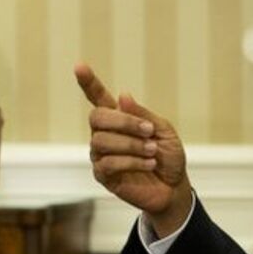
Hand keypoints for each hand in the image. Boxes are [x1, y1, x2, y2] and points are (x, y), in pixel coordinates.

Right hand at [74, 63, 192, 235]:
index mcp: (119, 119)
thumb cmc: (168, 156)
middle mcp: (105, 134)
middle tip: (148, 130)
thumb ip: (143, 115)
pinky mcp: (103, 176)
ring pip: (102, 141)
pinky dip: (131, 161)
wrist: (174, 187)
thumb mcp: (163, 131)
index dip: (88, 83)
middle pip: (97, 117)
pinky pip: (107, 163)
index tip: (79, 66)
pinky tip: (148, 164)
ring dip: (132, 144)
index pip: (98, 97)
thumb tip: (122, 96)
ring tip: (152, 151)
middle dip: (124, 122)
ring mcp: (101, 155)